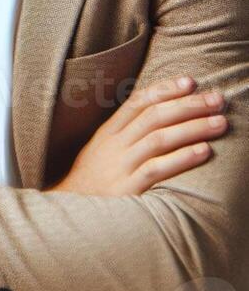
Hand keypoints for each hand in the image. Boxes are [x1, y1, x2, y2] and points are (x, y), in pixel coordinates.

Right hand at [50, 76, 226, 194]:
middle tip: (217, 99)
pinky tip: (204, 151)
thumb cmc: (94, 179)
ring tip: (220, 122)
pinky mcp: (128, 188)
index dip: (165, 89)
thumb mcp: (101, 149)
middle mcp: (115, 144)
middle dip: (188, 105)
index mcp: (109, 132)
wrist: (70, 210)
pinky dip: (182, 158)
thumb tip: (157, 113)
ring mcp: (120, 165)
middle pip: (154, 116)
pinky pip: (157, 169)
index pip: (138, 101)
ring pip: (159, 138)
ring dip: (192, 128)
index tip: (190, 81)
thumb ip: (125, 132)